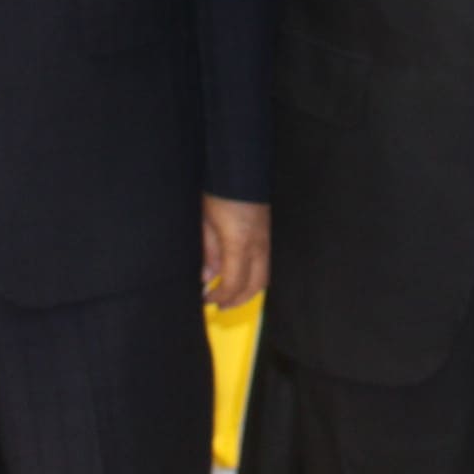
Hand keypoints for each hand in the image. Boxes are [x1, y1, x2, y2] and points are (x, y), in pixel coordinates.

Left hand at [200, 194, 270, 308]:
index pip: (233, 284)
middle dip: (236, 300)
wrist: (241, 168)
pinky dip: (254, 277)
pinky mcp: (267, 235)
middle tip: (219, 304)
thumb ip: (208, 252)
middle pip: (254, 286)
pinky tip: (240, 275)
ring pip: (263, 278)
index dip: (219, 295)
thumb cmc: (220, 192)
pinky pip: (265, 265)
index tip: (206, 298)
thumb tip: (207, 277)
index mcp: (240, 244)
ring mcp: (266, 240)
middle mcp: (258, 246)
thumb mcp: (205, 222)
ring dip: (247, 290)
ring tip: (230, 294)